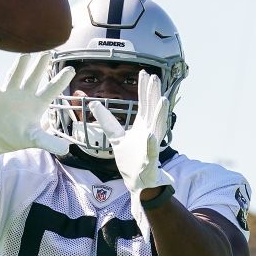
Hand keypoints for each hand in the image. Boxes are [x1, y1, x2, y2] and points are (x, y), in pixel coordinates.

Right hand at [0, 53, 73, 159]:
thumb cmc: (17, 136)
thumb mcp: (35, 139)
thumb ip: (49, 142)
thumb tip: (67, 149)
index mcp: (38, 103)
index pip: (52, 90)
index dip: (61, 80)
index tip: (71, 69)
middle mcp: (25, 94)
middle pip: (34, 77)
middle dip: (41, 65)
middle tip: (49, 51)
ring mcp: (9, 93)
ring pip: (15, 76)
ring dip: (19, 66)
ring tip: (25, 54)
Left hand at [88, 71, 173, 197]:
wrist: (138, 182)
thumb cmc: (131, 160)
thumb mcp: (116, 137)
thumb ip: (107, 121)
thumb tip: (93, 104)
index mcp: (143, 126)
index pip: (144, 104)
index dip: (144, 89)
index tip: (144, 73)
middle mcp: (150, 132)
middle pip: (152, 110)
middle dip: (153, 94)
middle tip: (154, 77)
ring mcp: (151, 146)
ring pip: (157, 127)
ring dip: (159, 114)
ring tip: (162, 99)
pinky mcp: (150, 160)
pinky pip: (151, 151)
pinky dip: (151, 143)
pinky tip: (150, 135)